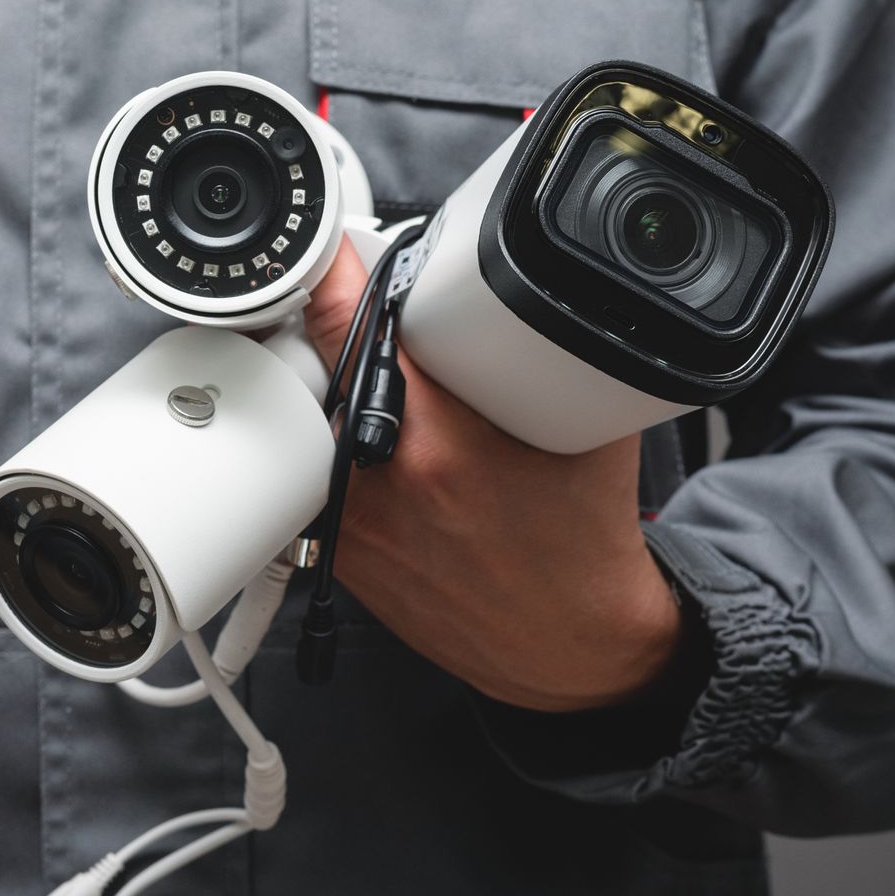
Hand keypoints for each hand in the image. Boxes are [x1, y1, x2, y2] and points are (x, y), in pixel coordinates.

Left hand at [303, 244, 682, 710]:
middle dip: (334, 337)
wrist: (572, 644)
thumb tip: (523, 288)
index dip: (334, 276)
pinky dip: (337, 451)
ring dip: (332, 396)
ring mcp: (352, 523)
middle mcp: (380, 481)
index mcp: (438, 439)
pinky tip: (384, 453)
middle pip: (317, 368)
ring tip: (381, 397)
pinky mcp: (341, 555)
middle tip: (366, 328)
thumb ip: (548, 350)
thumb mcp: (584, 423)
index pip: (354, 327)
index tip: (329, 251)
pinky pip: (317, 477)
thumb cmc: (582, 539)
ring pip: (310, 422)